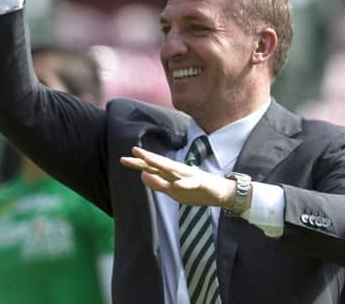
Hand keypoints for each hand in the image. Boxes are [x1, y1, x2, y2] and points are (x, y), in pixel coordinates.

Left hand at [120, 147, 235, 207]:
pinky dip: (183, 184)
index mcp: (171, 174)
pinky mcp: (200, 184)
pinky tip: (175, 185)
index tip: (123, 159)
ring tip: (148, 160)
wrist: (221, 193)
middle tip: (133, 151)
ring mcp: (189, 177)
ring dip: (161, 164)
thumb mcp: (173, 190)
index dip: (138, 163)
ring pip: (173, 170)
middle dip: (147, 158)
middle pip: (160, 164)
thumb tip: (142, 175)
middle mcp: (178, 172)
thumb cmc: (196, 190)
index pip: (152, 168)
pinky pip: (190, 184)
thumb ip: (158, 183)